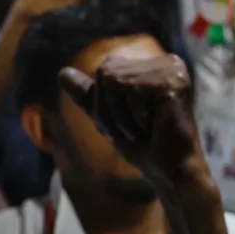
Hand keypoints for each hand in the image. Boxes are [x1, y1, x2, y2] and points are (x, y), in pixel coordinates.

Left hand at [59, 51, 202, 183]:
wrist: (170, 172)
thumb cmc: (146, 147)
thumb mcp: (110, 118)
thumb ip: (89, 95)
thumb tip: (62, 72)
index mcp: (155, 66)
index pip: (106, 70)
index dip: (104, 102)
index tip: (127, 126)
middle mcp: (167, 61)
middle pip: (106, 71)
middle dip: (109, 108)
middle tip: (134, 130)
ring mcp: (172, 69)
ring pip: (113, 79)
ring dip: (120, 114)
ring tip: (144, 129)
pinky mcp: (172, 80)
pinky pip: (128, 88)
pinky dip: (133, 114)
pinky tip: (154, 126)